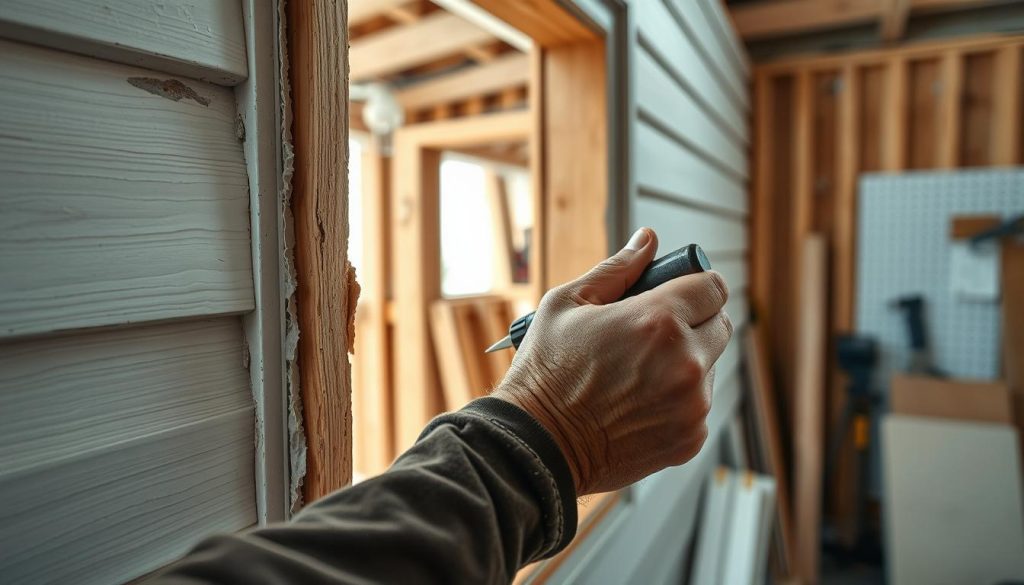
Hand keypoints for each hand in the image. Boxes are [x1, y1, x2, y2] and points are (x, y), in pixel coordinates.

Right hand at [491, 228, 731, 494]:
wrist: (538, 445)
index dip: (695, 286)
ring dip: (686, 362)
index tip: (678, 293)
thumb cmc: (546, 372)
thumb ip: (617, 269)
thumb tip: (647, 240)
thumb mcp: (568, 304)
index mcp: (659, 320)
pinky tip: (638, 401)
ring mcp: (692, 404)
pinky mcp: (690, 437)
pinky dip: (679, 399)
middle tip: (654, 333)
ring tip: (637, 372)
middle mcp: (685, 361)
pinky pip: (700, 405)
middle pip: (721, 324)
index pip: (713, 287)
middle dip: (695, 321)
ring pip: (710, 366)